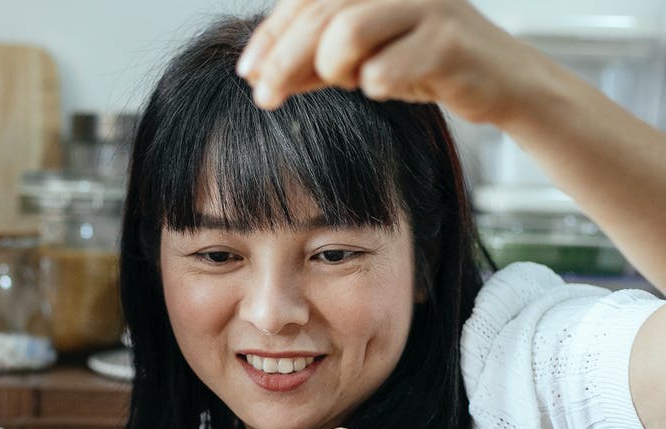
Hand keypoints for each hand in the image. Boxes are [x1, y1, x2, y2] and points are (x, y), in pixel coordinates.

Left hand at [235, 0, 547, 124]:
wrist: (504, 82)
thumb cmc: (429, 65)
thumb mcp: (365, 56)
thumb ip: (316, 59)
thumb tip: (259, 74)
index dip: (270, 34)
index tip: (247, 71)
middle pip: (320, 16)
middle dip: (283, 61)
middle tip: (265, 96)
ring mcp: (429, 8)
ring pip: (346, 34)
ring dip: (334, 70)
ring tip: (349, 82)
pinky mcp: (449, 43)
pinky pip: (384, 72)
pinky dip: (376, 87)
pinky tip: (389, 87)